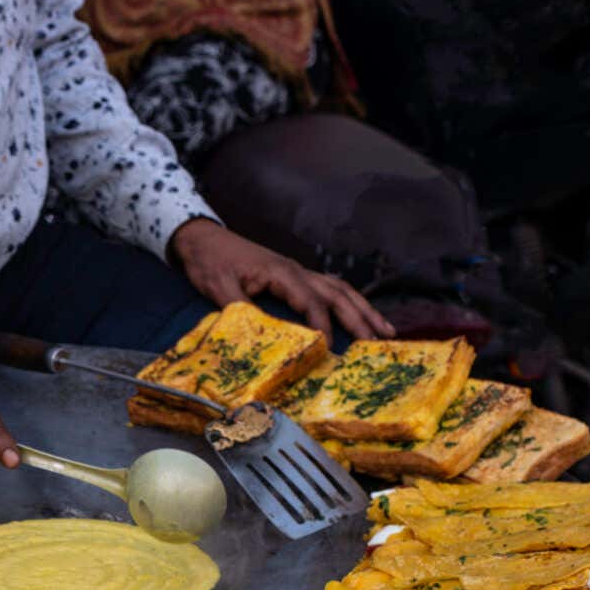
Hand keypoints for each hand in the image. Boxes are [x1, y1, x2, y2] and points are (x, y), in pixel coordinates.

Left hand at [168, 219, 395, 342]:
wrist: (203, 239)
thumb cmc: (210, 262)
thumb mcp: (218, 287)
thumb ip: (240, 308)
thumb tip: (261, 336)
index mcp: (281, 273)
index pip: (312, 302)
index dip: (323, 327)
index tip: (330, 350)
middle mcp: (297, 270)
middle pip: (338, 295)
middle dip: (360, 319)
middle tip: (378, 344)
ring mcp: (299, 271)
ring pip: (341, 289)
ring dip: (365, 310)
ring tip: (386, 332)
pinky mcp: (295, 275)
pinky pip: (331, 287)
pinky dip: (350, 302)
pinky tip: (362, 315)